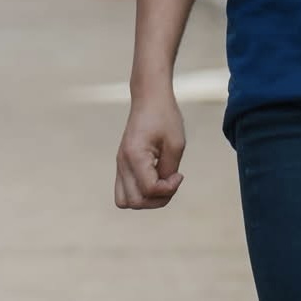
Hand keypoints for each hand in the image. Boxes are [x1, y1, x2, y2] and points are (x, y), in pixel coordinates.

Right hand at [115, 87, 185, 208]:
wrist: (149, 97)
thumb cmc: (164, 117)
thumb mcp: (175, 144)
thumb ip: (168, 171)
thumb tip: (163, 189)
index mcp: (134, 155)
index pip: (149, 189)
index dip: (169, 189)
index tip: (180, 174)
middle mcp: (122, 162)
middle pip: (134, 202)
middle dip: (157, 200)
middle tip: (171, 180)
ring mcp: (120, 164)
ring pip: (125, 201)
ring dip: (146, 199)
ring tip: (162, 183)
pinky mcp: (123, 164)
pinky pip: (125, 190)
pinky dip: (141, 191)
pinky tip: (156, 177)